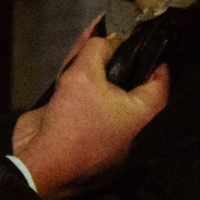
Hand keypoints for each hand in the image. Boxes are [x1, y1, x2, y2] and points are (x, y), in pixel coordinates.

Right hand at [11, 21, 168, 197]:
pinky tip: (71, 63)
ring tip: (91, 39)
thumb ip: (96, 51)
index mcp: (138, 115)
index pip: (159, 84)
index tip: (148, 43)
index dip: (155, 61)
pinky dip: (78, 84)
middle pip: (128, 85)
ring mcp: (101, 130)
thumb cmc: (73, 122)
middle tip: (115, 34)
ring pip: (102, 92)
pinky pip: (82, 103)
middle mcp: (126, 126)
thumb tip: (104, 39)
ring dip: (94, 68)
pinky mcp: (78, 132)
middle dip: (119, 58)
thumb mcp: (83, 76)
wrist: (40, 164)